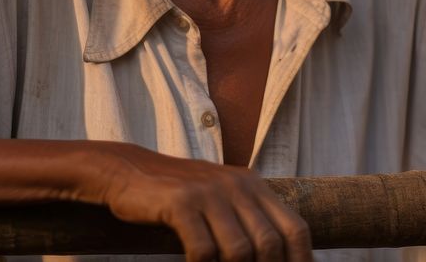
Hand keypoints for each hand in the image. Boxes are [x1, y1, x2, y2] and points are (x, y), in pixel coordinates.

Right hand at [96, 144, 311, 261]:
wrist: (129, 172)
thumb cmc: (178, 197)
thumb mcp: (221, 198)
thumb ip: (247, 220)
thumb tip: (273, 256)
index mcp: (253, 185)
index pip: (295, 228)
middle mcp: (237, 185)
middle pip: (270, 244)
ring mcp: (209, 192)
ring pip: (239, 252)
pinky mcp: (181, 202)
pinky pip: (203, 251)